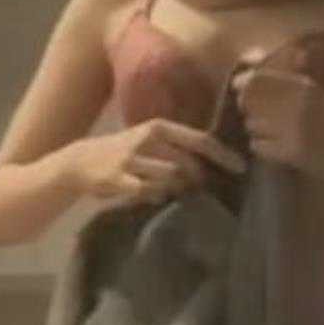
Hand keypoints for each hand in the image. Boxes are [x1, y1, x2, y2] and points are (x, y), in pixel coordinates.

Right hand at [76, 118, 245, 205]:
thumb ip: (180, 148)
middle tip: (202, 188)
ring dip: (176, 189)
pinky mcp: (118, 179)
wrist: (81, 161)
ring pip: (171, 179)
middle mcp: (147, 139)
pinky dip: (155, 196)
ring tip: (170, 190)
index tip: (242, 168)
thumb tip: (217, 163)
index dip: (223, 155)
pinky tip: (152, 195)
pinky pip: (149, 192)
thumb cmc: (126, 151)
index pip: (201, 140)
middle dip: (200, 179)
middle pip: (188, 163)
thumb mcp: (152, 141)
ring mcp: (131, 159)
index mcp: (159, 127)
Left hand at [231, 60, 323, 180]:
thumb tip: (245, 78)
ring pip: (251, 124)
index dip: (247, 87)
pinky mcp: (291, 152)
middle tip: (262, 121)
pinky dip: (262, 149)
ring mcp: (294, 127)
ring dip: (257, 131)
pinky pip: (257, 146)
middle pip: (251, 101)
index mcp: (306, 86)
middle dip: (251, 111)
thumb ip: (289, 86)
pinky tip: (278, 150)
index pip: (260, 78)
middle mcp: (298, 102)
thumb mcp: (319, 98)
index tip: (248, 96)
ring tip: (275, 137)